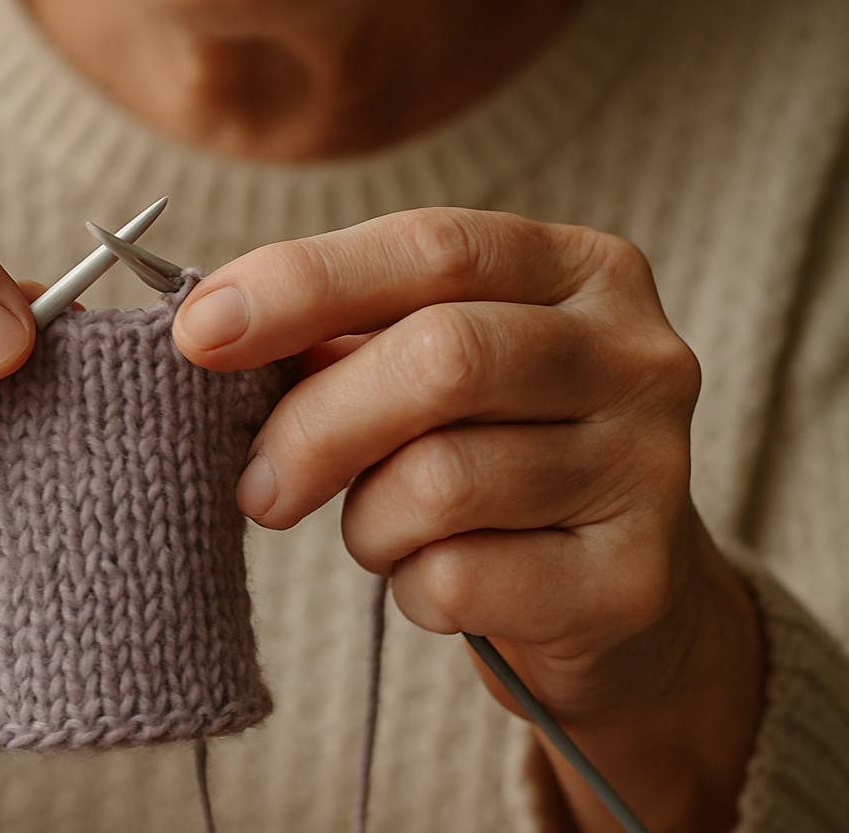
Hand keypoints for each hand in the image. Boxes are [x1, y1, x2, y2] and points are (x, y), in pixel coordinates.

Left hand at [173, 208, 762, 832]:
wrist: (618, 601)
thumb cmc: (494, 455)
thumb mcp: (429, 368)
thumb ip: (342, 333)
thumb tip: (209, 327)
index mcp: (585, 271)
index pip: (433, 248)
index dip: (303, 282)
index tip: (198, 332)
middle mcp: (637, 356)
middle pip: (443, 358)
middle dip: (315, 423)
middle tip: (258, 484)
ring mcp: (650, 470)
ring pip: (440, 481)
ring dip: (368, 519)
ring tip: (379, 529)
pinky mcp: (630, 582)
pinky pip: (459, 579)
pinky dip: (411, 587)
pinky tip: (434, 580)